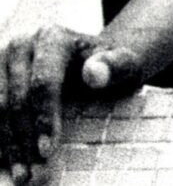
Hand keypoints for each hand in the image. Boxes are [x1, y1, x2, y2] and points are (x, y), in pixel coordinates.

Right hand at [0, 26, 144, 183]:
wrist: (96, 59)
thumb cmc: (113, 65)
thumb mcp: (125, 63)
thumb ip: (115, 66)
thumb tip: (94, 73)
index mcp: (52, 37)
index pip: (43, 84)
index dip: (43, 119)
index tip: (48, 150)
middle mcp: (21, 43)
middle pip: (15, 98)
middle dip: (23, 139)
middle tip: (33, 171)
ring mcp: (2, 58)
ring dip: (7, 143)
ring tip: (21, 171)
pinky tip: (6, 156)